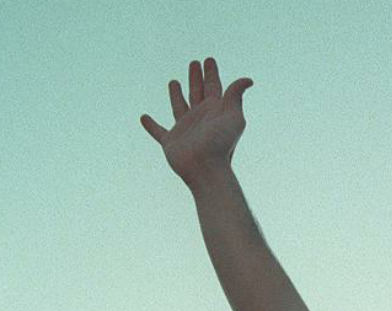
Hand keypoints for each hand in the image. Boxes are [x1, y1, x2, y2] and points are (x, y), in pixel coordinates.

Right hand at [141, 57, 253, 189]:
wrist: (206, 169)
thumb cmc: (221, 144)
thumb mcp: (234, 117)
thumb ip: (236, 96)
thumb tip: (247, 79)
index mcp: (215, 111)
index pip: (214, 87)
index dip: (212, 73)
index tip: (209, 59)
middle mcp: (201, 118)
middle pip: (198, 93)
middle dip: (196, 78)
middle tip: (194, 62)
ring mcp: (185, 130)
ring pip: (179, 107)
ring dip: (176, 94)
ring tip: (174, 81)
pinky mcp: (171, 142)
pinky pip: (158, 131)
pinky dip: (150, 125)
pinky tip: (143, 117)